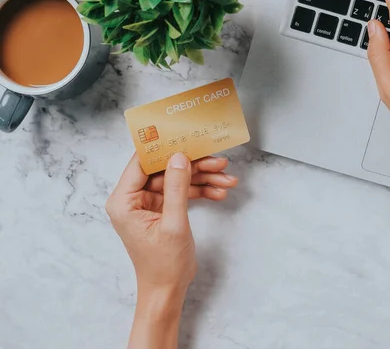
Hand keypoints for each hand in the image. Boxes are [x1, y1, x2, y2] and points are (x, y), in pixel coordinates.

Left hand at [105, 153, 237, 294]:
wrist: (168, 291)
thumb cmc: (163, 265)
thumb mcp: (173, 224)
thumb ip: (176, 188)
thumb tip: (179, 157)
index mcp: (124, 201)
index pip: (142, 162)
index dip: (164, 148)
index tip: (186, 137)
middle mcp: (132, 199)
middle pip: (164, 169)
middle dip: (193, 166)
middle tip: (218, 162)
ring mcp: (147, 204)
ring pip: (176, 180)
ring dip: (202, 179)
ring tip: (227, 179)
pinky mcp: (161, 210)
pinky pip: (181, 192)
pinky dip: (200, 191)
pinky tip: (220, 191)